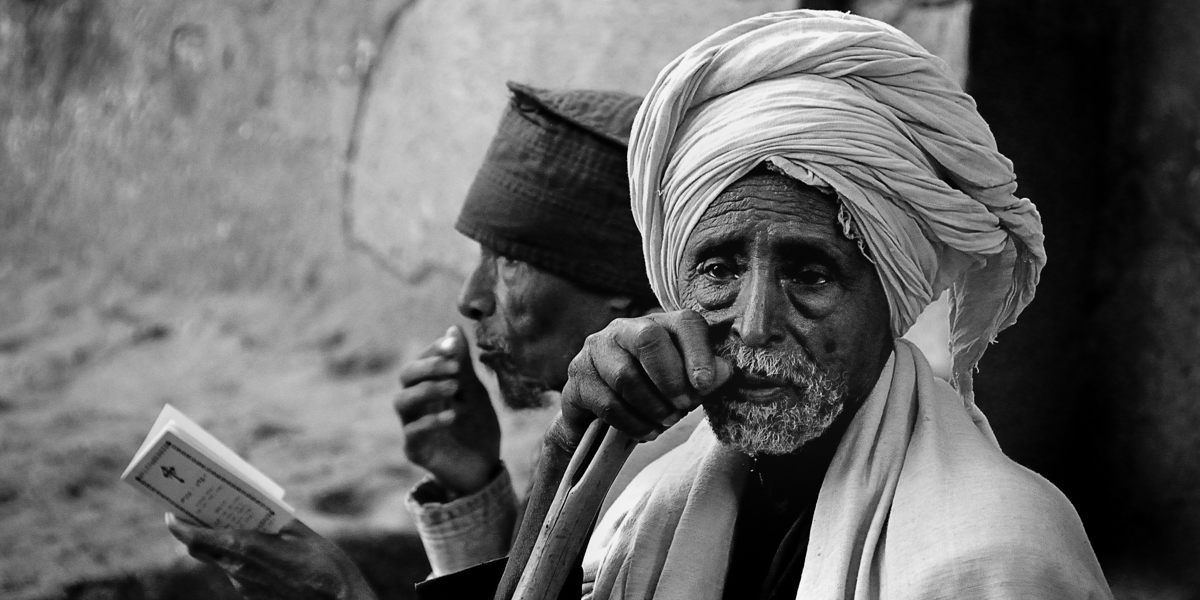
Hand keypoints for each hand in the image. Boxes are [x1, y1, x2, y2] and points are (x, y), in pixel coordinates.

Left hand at [165, 515, 375, 599]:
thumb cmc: (326, 566)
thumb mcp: (303, 533)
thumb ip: (277, 522)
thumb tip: (263, 509)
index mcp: (247, 548)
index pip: (199, 538)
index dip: (180, 526)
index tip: (171, 514)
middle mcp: (239, 569)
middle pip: (202, 550)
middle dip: (195, 533)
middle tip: (197, 514)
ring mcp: (245, 586)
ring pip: (222, 561)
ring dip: (223, 545)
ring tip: (237, 527)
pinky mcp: (254, 596)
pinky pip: (238, 573)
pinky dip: (240, 559)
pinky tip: (260, 552)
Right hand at [394, 325, 500, 495]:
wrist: (485, 467)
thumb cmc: (477, 427)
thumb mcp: (475, 391)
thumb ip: (462, 363)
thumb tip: (453, 328)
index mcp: (430, 387)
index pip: (421, 361)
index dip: (433, 350)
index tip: (452, 344)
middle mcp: (417, 404)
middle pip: (405, 377)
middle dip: (428, 367)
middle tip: (454, 367)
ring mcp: (413, 427)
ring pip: (402, 401)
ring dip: (427, 390)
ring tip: (454, 388)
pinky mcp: (415, 451)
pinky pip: (412, 433)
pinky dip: (430, 421)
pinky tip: (452, 416)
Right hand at [554, 310, 731, 449]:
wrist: (601, 419)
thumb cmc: (653, 395)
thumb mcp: (684, 385)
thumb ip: (705, 377)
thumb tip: (723, 371)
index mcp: (658, 324)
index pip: (685, 322)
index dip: (698, 352)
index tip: (706, 386)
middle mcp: (623, 329)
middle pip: (649, 339)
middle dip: (671, 380)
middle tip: (684, 408)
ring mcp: (595, 351)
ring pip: (626, 376)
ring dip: (653, 407)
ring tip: (666, 423)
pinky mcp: (577, 379)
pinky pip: (608, 403)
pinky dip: (633, 423)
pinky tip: (646, 432)